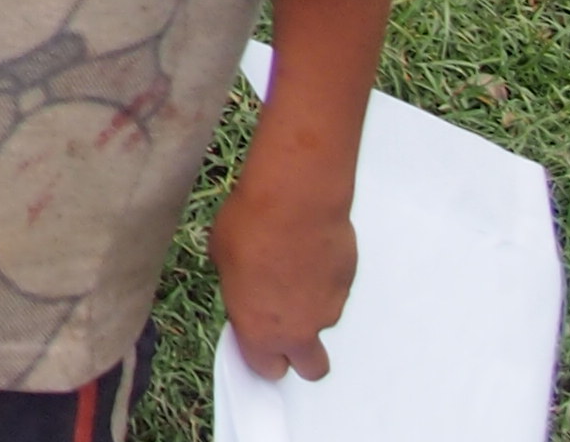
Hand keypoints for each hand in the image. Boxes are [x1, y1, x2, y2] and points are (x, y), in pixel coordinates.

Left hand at [209, 156, 357, 381]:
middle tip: (284, 320)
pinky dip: (323, 277)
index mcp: (261, 331)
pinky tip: (308, 247)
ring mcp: (329, 309)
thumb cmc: (250, 226)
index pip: (266, 370)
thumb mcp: (221, 258)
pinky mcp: (348, 284)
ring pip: (322, 321)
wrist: (295, 200)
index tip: (255, 335)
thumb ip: (237, 287)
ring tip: (292, 262)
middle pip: (312, 368)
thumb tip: (245, 284)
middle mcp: (300, 330)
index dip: (261, 355)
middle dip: (300, 353)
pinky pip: (334, 290)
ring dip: (310, 303)